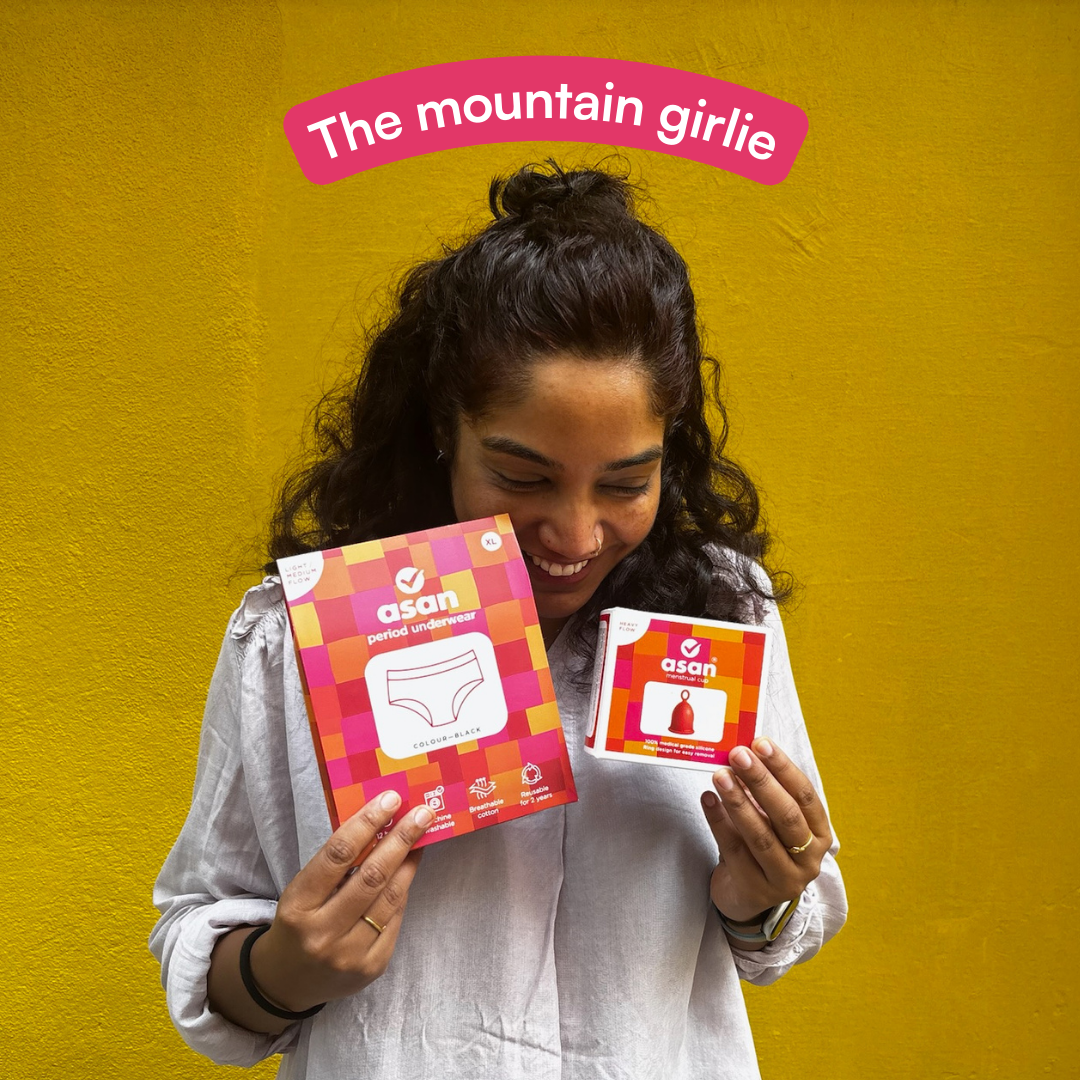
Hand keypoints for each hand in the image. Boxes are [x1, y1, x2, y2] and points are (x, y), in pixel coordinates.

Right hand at [249, 791, 432, 1011]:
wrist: (287, 982)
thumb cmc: (297, 923)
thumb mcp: (301, 892)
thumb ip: (334, 865)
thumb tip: (380, 823)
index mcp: (298, 906)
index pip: (337, 856)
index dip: (367, 823)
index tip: (391, 799)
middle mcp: (322, 933)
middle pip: (371, 876)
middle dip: (401, 839)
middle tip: (423, 812)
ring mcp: (349, 955)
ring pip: (390, 898)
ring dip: (409, 862)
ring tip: (422, 836)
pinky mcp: (371, 968)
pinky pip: (395, 920)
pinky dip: (403, 892)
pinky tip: (408, 871)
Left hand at [701, 737, 830, 925]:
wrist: (745, 896)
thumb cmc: (761, 846)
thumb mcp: (769, 818)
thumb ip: (761, 791)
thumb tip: (742, 753)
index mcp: (820, 835)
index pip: (806, 796)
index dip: (783, 768)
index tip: (761, 743)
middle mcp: (809, 859)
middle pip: (786, 815)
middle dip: (761, 781)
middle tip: (738, 755)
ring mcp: (784, 880)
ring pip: (761, 836)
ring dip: (738, 801)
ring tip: (719, 775)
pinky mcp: (756, 891)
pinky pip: (734, 851)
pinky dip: (718, 822)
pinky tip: (707, 800)